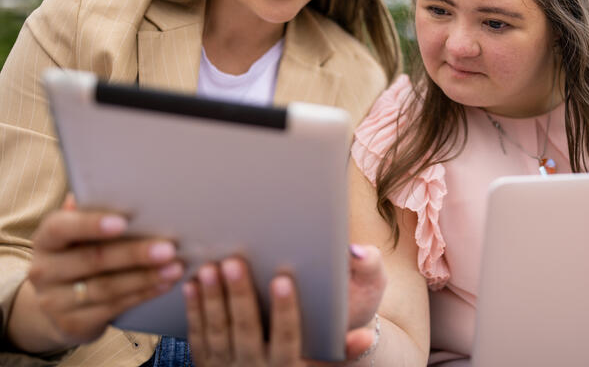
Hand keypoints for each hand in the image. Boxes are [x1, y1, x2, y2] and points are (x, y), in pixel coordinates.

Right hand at [27, 194, 183, 344]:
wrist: (59, 303)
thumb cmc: (79, 253)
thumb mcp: (79, 234)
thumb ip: (93, 212)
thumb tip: (116, 183)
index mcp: (46, 239)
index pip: (63, 228)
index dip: (91, 224)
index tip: (123, 222)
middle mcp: (44, 270)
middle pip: (93, 259)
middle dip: (135, 253)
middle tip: (168, 247)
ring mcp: (55, 301)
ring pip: (107, 287)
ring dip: (146, 277)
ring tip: (176, 267)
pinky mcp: (72, 324)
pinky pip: (113, 308)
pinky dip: (143, 294)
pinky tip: (164, 284)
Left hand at [186, 244, 386, 365]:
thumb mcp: (320, 366)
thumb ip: (343, 351)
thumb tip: (366, 336)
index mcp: (287, 366)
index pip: (287, 336)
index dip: (285, 309)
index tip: (283, 279)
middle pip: (246, 329)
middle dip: (240, 295)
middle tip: (235, 262)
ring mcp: (226, 366)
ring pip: (218, 331)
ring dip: (213, 299)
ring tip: (212, 267)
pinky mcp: (205, 363)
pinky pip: (197, 337)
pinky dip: (194, 311)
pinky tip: (192, 285)